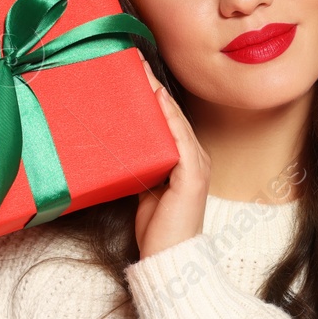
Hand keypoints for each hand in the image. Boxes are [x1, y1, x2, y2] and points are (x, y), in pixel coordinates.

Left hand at [135, 57, 209, 260]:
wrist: (169, 260)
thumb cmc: (157, 230)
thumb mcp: (144, 190)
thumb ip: (141, 166)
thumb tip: (121, 148)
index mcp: (184, 158)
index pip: (165, 118)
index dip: (150, 92)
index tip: (130, 69)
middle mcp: (194, 156)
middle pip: (170, 113)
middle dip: (151, 84)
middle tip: (130, 59)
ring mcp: (196, 164)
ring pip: (175, 120)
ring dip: (157, 93)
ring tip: (139, 70)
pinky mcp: (192, 175)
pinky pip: (179, 140)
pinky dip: (168, 118)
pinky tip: (156, 99)